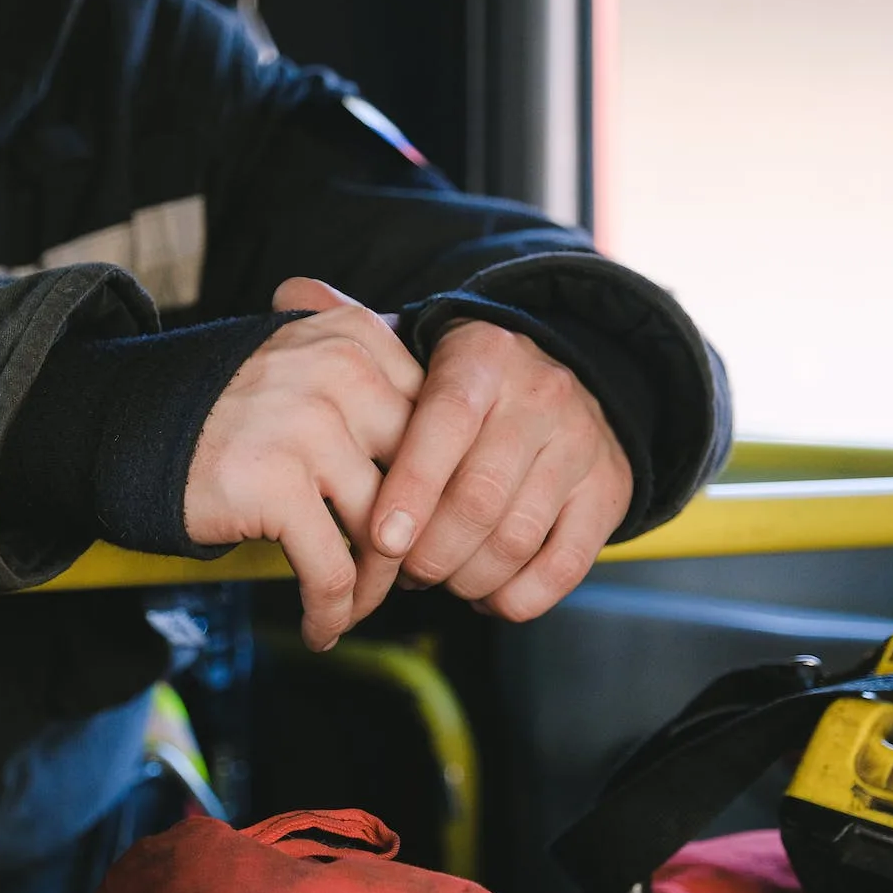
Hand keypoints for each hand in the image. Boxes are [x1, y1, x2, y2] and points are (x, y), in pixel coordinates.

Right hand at [185, 278, 421, 650]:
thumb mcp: (301, 362)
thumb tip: (452, 430)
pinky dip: (332, 611)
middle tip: (404, 579)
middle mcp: (338, 372)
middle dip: (416, 542)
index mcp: (355, 337)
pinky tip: (320, 629)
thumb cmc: (226, 409)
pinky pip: (332, 568)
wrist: (125, 428)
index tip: (424, 527)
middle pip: (417, 480)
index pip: (435, 424)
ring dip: (373, 588)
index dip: (437, 487)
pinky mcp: (274, 485)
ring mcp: (306, 427)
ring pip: (382, 533)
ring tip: (356, 609)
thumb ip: (369, 377)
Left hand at [365, 319, 631, 621]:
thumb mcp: (420, 346)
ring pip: (514, 539)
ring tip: (436, 578)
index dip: (409, 493)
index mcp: (482, 360)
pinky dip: (515, 596)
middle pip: (478, 499)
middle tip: (400, 569)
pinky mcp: (610, 492)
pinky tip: (485, 595)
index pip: (443, 428)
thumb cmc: (466, 379)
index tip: (380, 540)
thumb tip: (282, 296)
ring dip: (464, 579)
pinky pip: (562, 567)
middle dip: (428, 553)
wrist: (574, 373)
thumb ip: (356, 334)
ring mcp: (582, 446)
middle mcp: (541, 397)